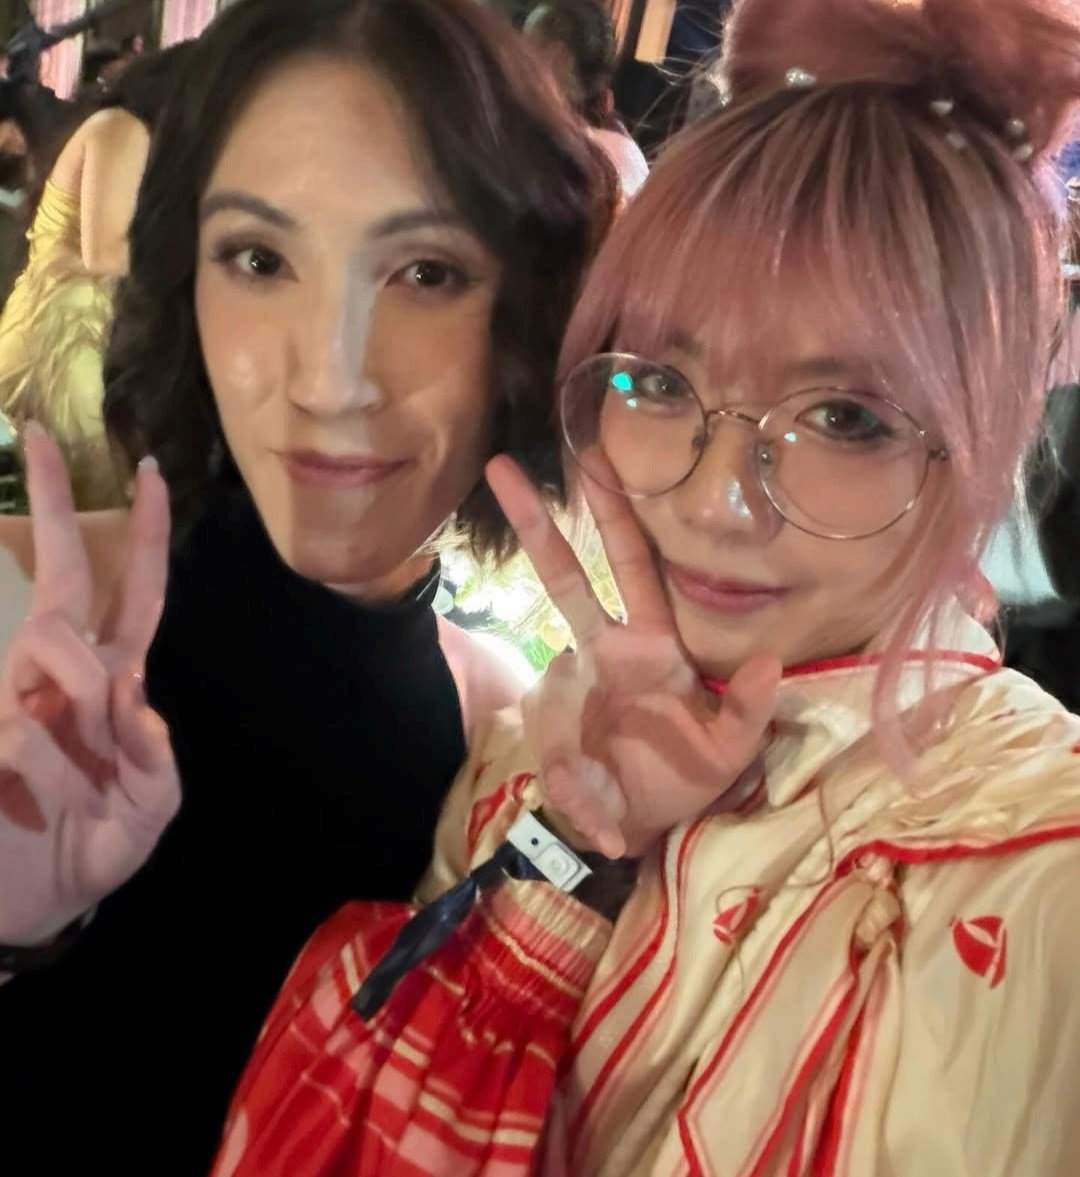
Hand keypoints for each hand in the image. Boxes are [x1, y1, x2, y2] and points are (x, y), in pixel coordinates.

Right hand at [0, 426, 176, 947]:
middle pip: (60, 580)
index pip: (132, 596)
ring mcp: (15, 700)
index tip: (151, 474)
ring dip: (80, 716)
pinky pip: (19, 728)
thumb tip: (132, 689)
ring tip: (84, 790)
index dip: (144, 539)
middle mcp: (62, 677)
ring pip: (49, 650)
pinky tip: (34, 803)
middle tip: (39, 438)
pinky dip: (50, 770)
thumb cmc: (96, 848)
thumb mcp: (151, 808)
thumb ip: (153, 754)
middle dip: (54, 508)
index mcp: (114, 684)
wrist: (34, 907)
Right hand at [486, 453, 779, 859]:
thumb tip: (768, 662)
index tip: (595, 454)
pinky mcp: (551, 737)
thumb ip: (750, 708)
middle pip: (564, 575)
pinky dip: (585, 794)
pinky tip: (612, 826)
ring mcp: (569, 688)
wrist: (637, 826)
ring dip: (560, 725)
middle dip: (534, 522)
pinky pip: (562, 761)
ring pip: (550, 690)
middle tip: (502, 465)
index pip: (630, 564)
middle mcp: (603, 650)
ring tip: (592, 781)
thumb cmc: (685, 774)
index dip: (614, 511)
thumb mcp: (731, 748)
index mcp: (651, 640)